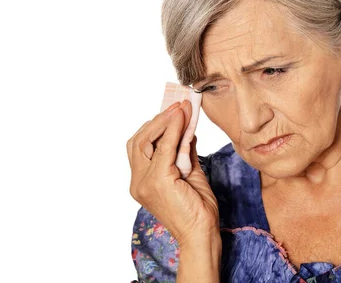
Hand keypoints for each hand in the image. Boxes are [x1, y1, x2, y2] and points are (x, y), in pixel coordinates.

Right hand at [127, 100, 219, 245]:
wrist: (202, 234)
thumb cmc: (197, 210)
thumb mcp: (190, 173)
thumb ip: (184, 152)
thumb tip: (187, 128)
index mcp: (142, 182)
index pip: (141, 146)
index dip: (155, 126)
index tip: (173, 110)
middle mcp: (138, 182)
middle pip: (138, 141)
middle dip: (157, 120)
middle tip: (177, 105)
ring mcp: (144, 182)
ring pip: (146, 140)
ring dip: (165, 120)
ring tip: (181, 107)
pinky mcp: (158, 181)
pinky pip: (164, 147)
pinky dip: (174, 130)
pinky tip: (183, 119)